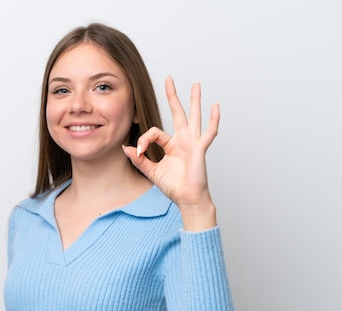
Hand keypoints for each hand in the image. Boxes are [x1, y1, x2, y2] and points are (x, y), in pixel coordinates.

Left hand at [123, 76, 219, 229]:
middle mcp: (183, 141)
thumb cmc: (174, 187)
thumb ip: (139, 159)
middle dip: (173, 96)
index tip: (139, 151)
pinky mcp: (200, 149)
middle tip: (169, 79)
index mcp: (171, 145)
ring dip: (194, 100)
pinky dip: (213, 120)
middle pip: (177, 113)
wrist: (187, 199)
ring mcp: (193, 143)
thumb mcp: (152, 171)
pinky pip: (209, 132)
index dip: (144, 139)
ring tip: (195, 84)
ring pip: (193, 117)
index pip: (155, 132)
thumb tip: (126, 147)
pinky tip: (215, 107)